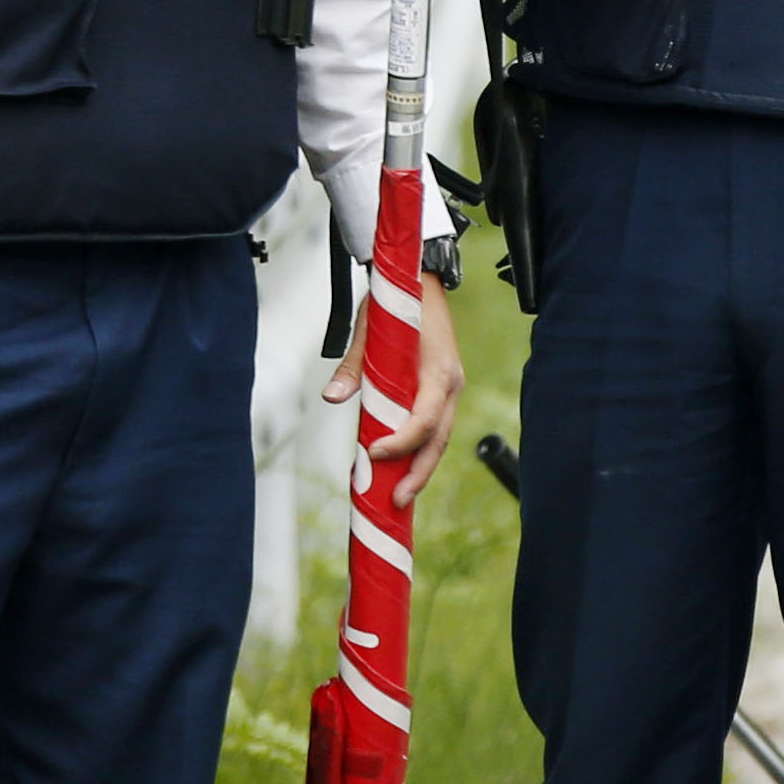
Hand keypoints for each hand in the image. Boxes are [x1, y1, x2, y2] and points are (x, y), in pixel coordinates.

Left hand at [325, 268, 465, 509]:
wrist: (422, 282)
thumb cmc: (396, 305)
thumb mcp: (370, 330)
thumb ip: (353, 366)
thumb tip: (332, 397)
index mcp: (439, 370)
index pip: (424, 418)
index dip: (401, 440)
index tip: (374, 453)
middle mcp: (451, 384)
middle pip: (438, 439)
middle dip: (418, 472)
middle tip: (394, 500)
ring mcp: (451, 390)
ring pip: (440, 438)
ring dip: (420, 468)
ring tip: (397, 496)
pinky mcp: (443, 392)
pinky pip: (435, 428)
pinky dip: (420, 451)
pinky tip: (402, 470)